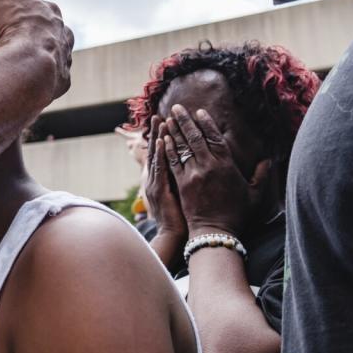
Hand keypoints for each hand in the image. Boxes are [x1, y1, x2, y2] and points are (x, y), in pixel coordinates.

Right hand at [0, 0, 73, 98]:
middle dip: (39, 35)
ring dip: (43, 57)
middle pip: (53, 32)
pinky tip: (27, 81)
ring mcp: (65, 59)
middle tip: (17, 42)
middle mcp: (64, 34)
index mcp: (52, 12)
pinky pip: (53, 79)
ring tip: (22, 63)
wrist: (27, 66)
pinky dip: (42, 79)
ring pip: (56, 55)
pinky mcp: (61, 81)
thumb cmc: (15, 26)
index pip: (41, 7)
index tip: (13, 17)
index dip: (26, 11)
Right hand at [145, 115, 187, 239]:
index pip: (163, 153)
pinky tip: (160, 141)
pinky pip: (160, 169)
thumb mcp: (181, 196)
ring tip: (160, 120)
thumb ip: (185, 180)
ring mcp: (156, 183)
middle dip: (160, 131)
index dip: (165, 136)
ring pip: (157, 155)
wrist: (174, 238)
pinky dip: (159, 154)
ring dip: (158, 136)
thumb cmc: (182, 219)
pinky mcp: (160, 190)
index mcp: (162, 179)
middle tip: (160, 114)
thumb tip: (195, 166)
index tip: (169, 120)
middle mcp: (156, 178)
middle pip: (158, 150)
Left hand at [163, 105, 269, 237]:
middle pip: (195, 138)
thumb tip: (268, 160)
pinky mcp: (182, 183)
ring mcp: (193, 174)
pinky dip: (167, 149)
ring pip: (182, 147)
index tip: (199, 112)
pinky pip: (173, 162)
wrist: (215, 232)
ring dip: (174, 131)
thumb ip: (261, 175)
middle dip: (185, 121)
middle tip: (177, 107)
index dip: (206, 123)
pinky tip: (162, 139)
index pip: (215, 138)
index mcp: (226, 166)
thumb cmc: (236, 214)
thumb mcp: (254, 195)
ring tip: (168, 118)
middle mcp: (209, 166)